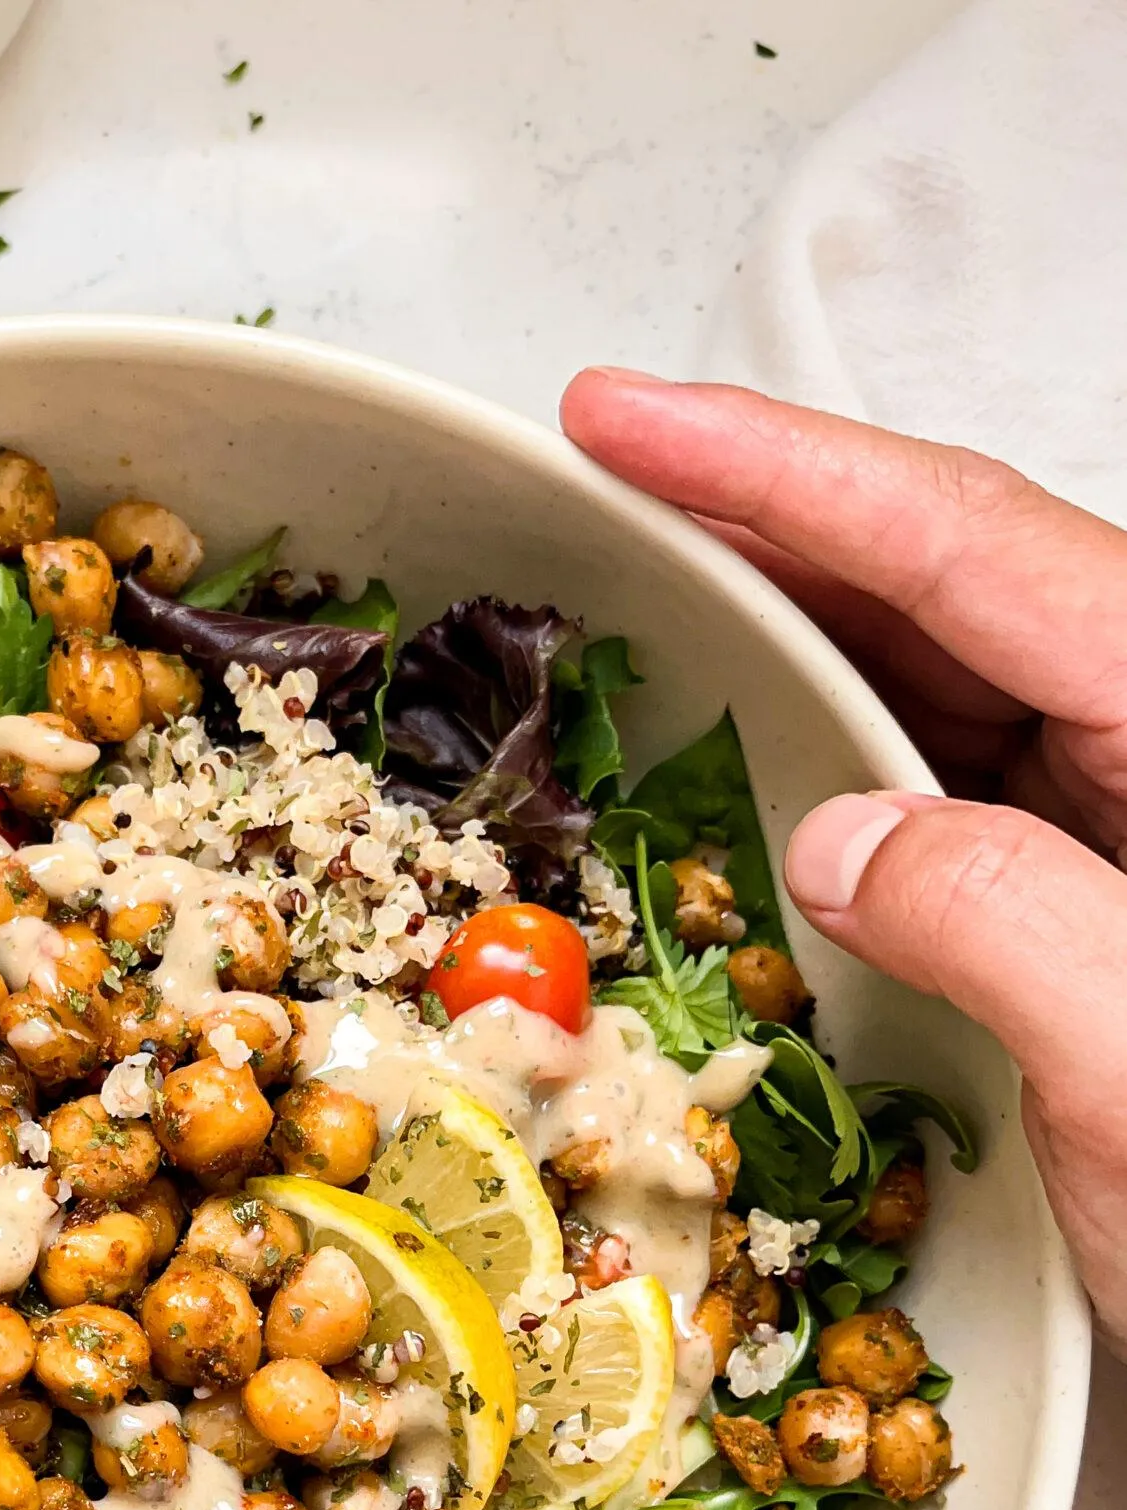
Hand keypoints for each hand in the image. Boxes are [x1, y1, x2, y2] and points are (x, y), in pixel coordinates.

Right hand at [562, 369, 1126, 1351]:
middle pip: (952, 581)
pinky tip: (763, 771)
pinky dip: (837, 765)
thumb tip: (839, 839)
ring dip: (795, 643)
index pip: (970, 546)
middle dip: (773, 525)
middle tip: (608, 484)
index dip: (782, 469)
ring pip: (945, 681)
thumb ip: (999, 914)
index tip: (627, 418)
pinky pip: (949, 794)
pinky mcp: (1098, 902)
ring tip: (655, 609)